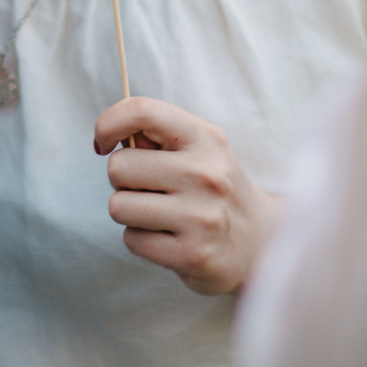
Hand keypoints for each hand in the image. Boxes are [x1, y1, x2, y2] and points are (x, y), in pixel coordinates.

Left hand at [94, 98, 280, 296]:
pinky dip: (141, 240)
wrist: (262, 242)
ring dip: (130, 213)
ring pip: (118, 206)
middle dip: (124, 181)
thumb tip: (110, 135)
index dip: (108, 123)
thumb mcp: (200, 150)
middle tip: (151, 190)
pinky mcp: (193, 254)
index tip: (103, 143)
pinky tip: (169, 238)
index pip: (142, 111)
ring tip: (161, 215)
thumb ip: (158, 136)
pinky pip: (132, 240)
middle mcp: (205, 174)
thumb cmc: (214, 189)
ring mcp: (201, 216)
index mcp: (205, 139)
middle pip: (119, 167)